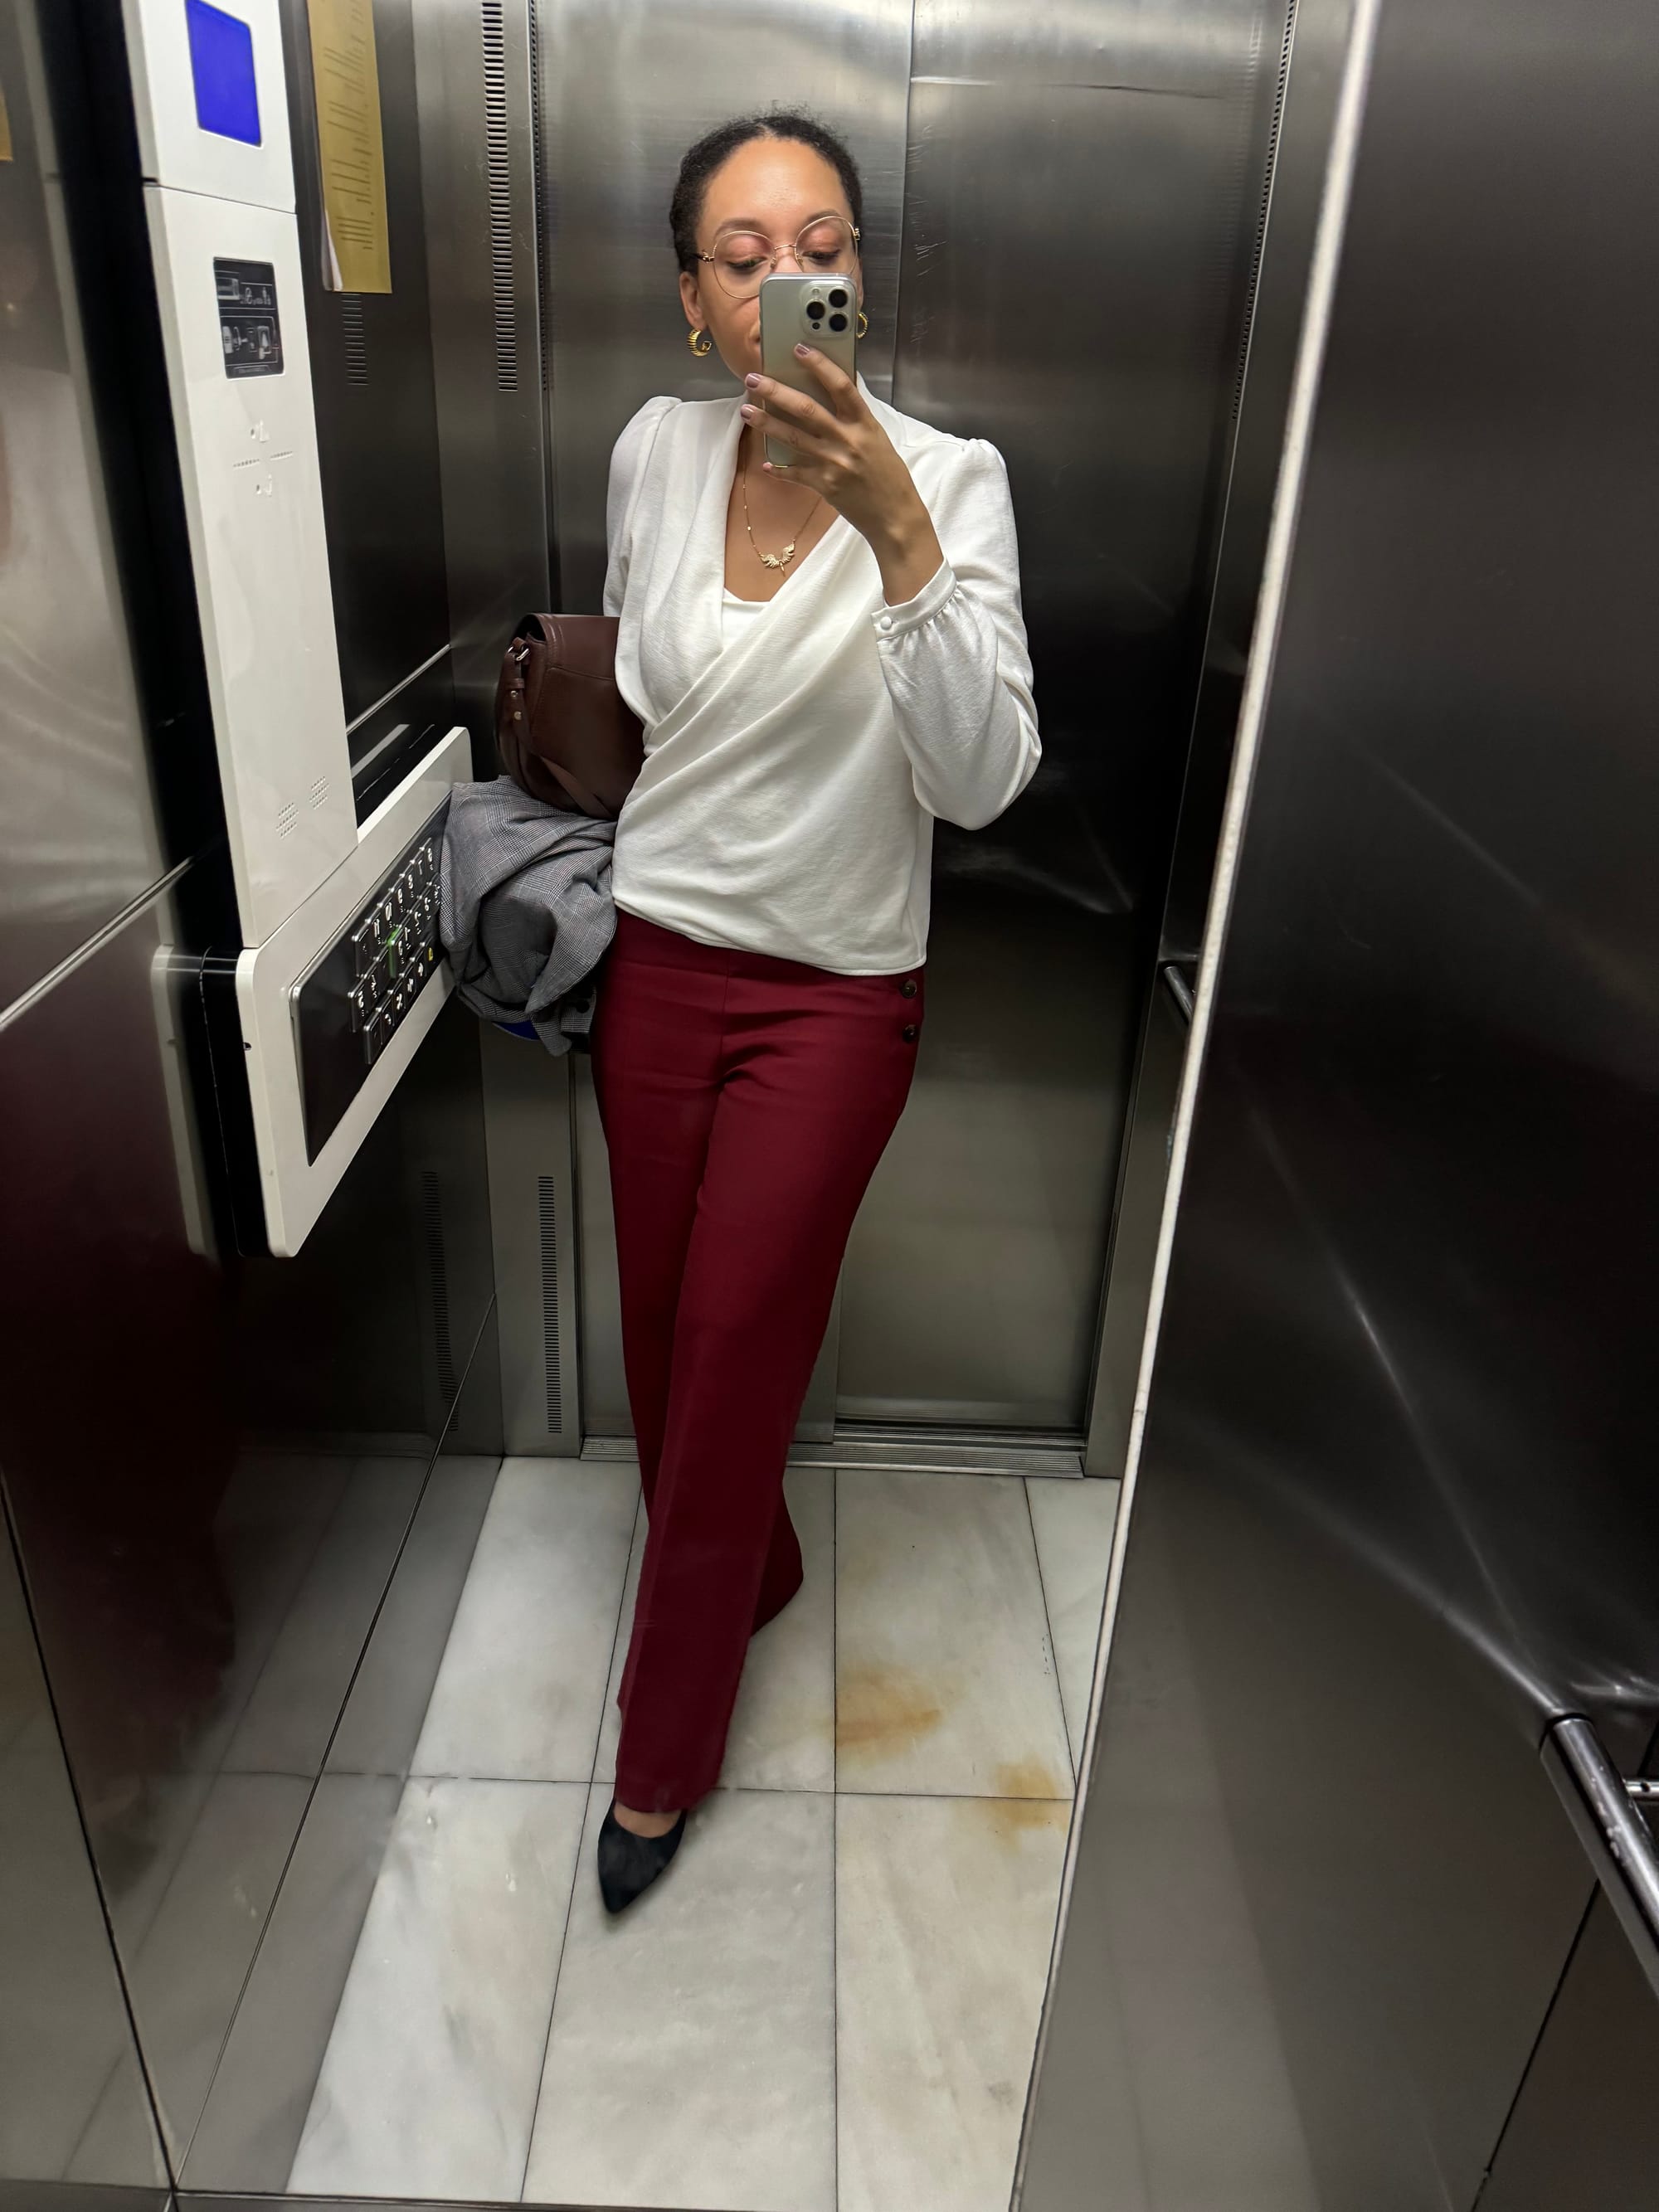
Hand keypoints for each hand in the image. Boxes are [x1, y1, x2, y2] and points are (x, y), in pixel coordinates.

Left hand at [741, 348, 944, 604]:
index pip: (841, 386)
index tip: (798, 349)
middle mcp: (848, 440)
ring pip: (793, 438)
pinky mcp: (825, 486)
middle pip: (806, 409)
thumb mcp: (877, 439)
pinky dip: (780, 468)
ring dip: (767, 423)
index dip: (819, 365)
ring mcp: (834, 463)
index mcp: (865, 424)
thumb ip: (854, 419)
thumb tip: (830, 394)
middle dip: (776, 392)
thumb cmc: (889, 476)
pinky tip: (766, 462)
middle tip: (753, 380)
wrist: (895, 516)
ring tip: (746, 411)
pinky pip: (796, 474)